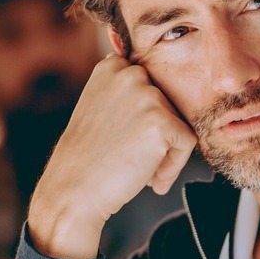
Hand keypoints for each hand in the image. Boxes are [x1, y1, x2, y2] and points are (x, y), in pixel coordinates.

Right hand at [27, 54, 195, 258]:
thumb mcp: (99, 107)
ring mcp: (147, 96)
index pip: (153, 87)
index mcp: (113, 67)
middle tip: (134, 159)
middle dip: (158, 136)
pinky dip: (174, 165)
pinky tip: (151, 180)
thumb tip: (154, 89)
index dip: (146, 119)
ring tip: (142, 171)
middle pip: (169, 105)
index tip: (127, 139)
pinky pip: (187, 142)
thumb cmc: (87, 157)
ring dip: (166, 152)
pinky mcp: (162, 122)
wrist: (72, 192)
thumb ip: (126, 92)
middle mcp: (131, 74)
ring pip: (180, 124)